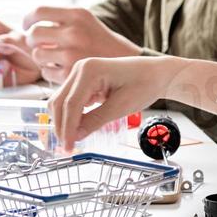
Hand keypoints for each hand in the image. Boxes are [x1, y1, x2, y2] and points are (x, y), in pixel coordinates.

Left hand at [23, 7, 139, 84]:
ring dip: (41, 58)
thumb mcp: (85, 22)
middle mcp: (74, 31)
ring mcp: (72, 53)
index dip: (28, 19)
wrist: (129, 64)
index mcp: (77, 14)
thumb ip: (60, 21)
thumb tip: (25, 27)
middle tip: (41, 45)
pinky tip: (62, 71)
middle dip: (32, 41)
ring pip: (37, 55)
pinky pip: (46, 72)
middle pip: (34, 33)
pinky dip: (50, 73)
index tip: (27, 26)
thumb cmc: (102, 43)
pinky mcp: (71, 73)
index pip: (39, 11)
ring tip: (54, 59)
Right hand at [49, 56, 174, 145]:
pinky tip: (77, 129)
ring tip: (71, 141)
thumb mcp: (122, 106)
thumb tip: (76, 136)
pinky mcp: (83, 81)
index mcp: (90, 70)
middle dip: (62, 127)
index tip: (68, 147)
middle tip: (67, 148)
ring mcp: (80, 73)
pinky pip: (70, 100)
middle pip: (60, 102)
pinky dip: (71, 115)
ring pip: (61, 102)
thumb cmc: (145, 84)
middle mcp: (81, 68)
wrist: (156, 73)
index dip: (68, 128)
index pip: (71, 104)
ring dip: (63, 121)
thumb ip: (96, 120)